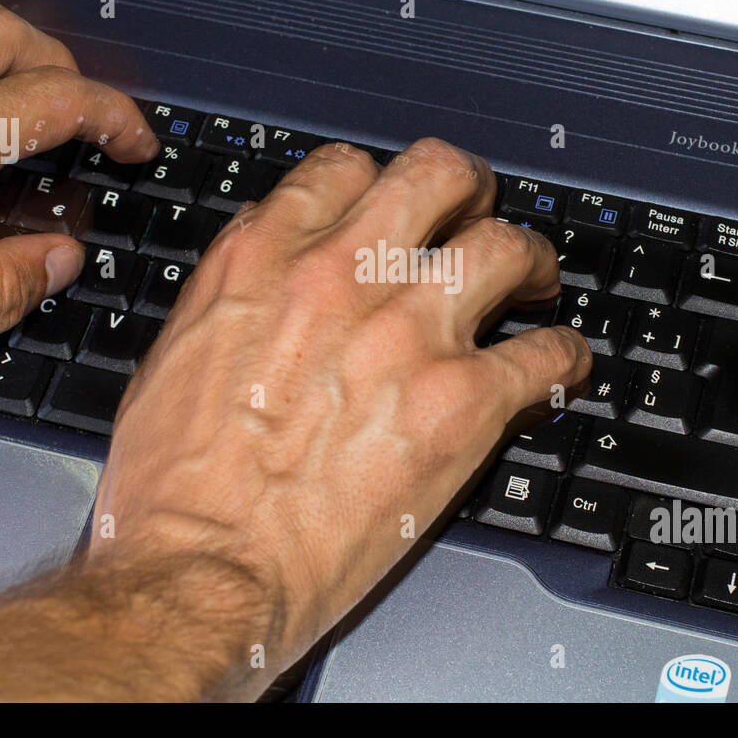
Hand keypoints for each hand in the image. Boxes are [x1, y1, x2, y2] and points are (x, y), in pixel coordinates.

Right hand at [93, 138, 591, 686]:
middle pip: (439, 176)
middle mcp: (343, 274)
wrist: (202, 568)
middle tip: (479, 219)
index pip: (347, 169)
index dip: (381, 185)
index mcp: (264, 258)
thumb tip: (276, 274)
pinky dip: (563, 357)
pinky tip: (559, 369)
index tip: (397, 211)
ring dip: (529, 261)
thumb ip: (239, 295)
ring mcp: (409, 331)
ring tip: (534, 284)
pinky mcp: (461, 402)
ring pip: (505, 246)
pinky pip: (546, 352)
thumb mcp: (179, 353)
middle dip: (471, 191)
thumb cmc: (174, 485)